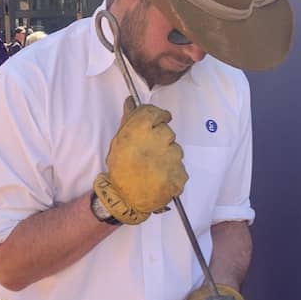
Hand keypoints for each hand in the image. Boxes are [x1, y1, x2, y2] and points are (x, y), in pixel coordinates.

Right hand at [93, 97, 187, 224]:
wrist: (124, 198)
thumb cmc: (120, 168)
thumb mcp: (120, 142)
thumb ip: (129, 120)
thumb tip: (131, 100)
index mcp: (142, 130)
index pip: (157, 113)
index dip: (159, 116)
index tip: (159, 120)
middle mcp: (160, 140)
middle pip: (168, 133)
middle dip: (161, 140)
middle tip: (150, 153)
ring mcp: (172, 158)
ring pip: (175, 151)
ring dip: (168, 157)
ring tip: (154, 168)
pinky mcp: (180, 175)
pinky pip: (180, 168)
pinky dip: (172, 172)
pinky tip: (160, 177)